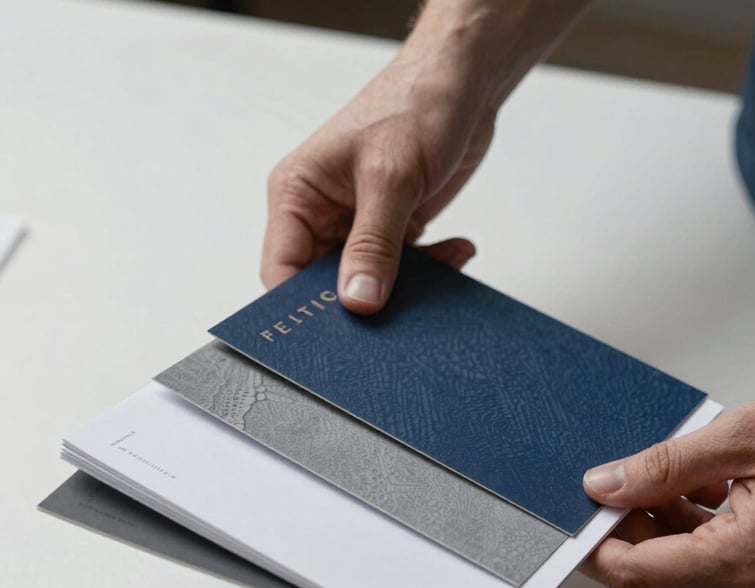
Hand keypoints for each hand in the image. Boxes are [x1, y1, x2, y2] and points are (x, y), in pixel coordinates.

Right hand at [261, 48, 489, 313]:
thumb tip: (357, 301)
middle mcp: (321, 214)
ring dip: (404, 288)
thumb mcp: (390, 177)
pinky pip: (403, 268)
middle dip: (358, 303)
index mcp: (297, 195)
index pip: (281, 270)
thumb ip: (374, 245)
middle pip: (323, 285)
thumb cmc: (415, 102)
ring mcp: (358, 223)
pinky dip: (431, 269)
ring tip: (438, 276)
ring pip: (366, 282)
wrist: (464, 78)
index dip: (300, 307)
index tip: (334, 333)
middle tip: (391, 317)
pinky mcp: (393, 227)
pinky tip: (456, 251)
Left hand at [582, 401, 754, 587]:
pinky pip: (710, 561)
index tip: (575, 513)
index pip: (630, 574)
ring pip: (679, 567)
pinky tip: (697, 486)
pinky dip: (691, 526)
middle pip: (650, 574)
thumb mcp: (751, 439)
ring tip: (659, 476)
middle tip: (613, 485)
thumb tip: (606, 482)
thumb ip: (668, 463)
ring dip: (656, 524)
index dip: (592, 543)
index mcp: (739, 563)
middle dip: (623, 529)